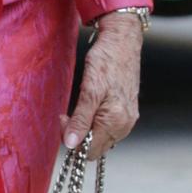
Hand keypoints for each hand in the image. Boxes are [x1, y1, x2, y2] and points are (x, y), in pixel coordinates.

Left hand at [61, 13, 142, 158]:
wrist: (123, 41)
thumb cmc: (106, 61)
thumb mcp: (89, 89)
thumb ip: (80, 120)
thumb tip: (71, 145)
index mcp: (116, 121)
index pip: (89, 151)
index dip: (72, 140)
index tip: (63, 119)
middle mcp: (125, 125)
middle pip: (96, 148)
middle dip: (78, 137)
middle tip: (67, 115)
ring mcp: (128, 119)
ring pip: (101, 140)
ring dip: (86, 130)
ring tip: (78, 109)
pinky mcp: (128, 112)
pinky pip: (108, 130)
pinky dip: (95, 124)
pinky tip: (89, 109)